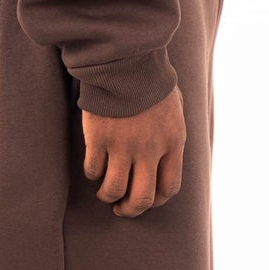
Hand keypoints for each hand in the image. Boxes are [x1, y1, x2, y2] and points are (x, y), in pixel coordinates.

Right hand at [80, 85, 185, 216]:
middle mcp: (149, 150)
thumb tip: (167, 155)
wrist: (128, 60)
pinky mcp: (99, 138)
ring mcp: (123, 145)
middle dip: (130, 210)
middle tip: (121, 209)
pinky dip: (93, 174)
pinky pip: (93, 170)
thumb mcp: (175, 109)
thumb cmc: (152, 81)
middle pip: (141, 198)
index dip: (156, 201)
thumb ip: (172, 136)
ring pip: (113, 189)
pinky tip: (94, 167)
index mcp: (173, 143)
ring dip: (108, 196)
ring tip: (105, 193)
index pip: (169, 187)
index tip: (146, 200)